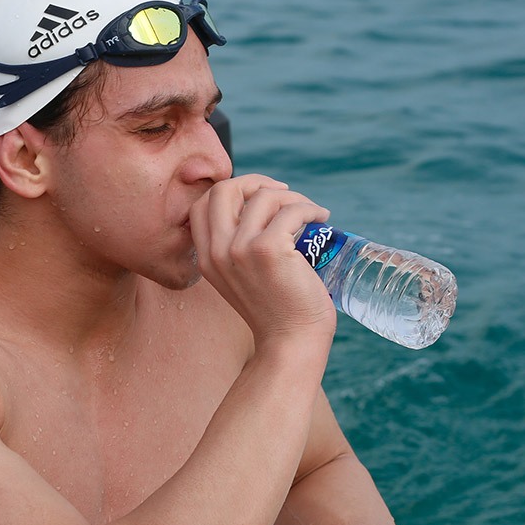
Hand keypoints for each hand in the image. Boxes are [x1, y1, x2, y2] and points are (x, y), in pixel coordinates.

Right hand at [188, 174, 335, 344]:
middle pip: (224, 189)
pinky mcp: (269, 250)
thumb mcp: (242, 278)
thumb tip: (260, 207)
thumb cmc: (277, 311)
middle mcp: (218, 252)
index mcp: (207, 259)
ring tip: (311, 213)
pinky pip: (291, 210)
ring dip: (294, 197)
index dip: (232, 191)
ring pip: (264, 196)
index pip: (202, 205)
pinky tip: (321, 219)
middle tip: (284, 193)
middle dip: (256, 182)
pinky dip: (310, 209)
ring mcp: (241, 250)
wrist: (292, 343)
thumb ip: (237, 249)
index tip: (259, 197)